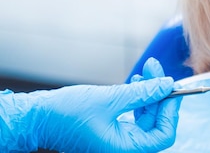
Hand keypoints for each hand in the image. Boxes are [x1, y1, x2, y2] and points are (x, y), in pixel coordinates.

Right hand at [33, 65, 180, 151]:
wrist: (36, 118)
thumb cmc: (65, 114)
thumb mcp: (110, 99)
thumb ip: (142, 93)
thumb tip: (167, 84)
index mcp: (124, 149)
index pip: (163, 134)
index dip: (171, 110)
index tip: (171, 86)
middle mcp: (122, 147)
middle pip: (155, 122)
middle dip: (159, 93)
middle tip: (156, 68)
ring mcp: (117, 140)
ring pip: (145, 116)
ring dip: (148, 92)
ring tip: (146, 70)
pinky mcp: (110, 130)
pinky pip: (132, 115)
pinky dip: (137, 98)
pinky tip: (136, 81)